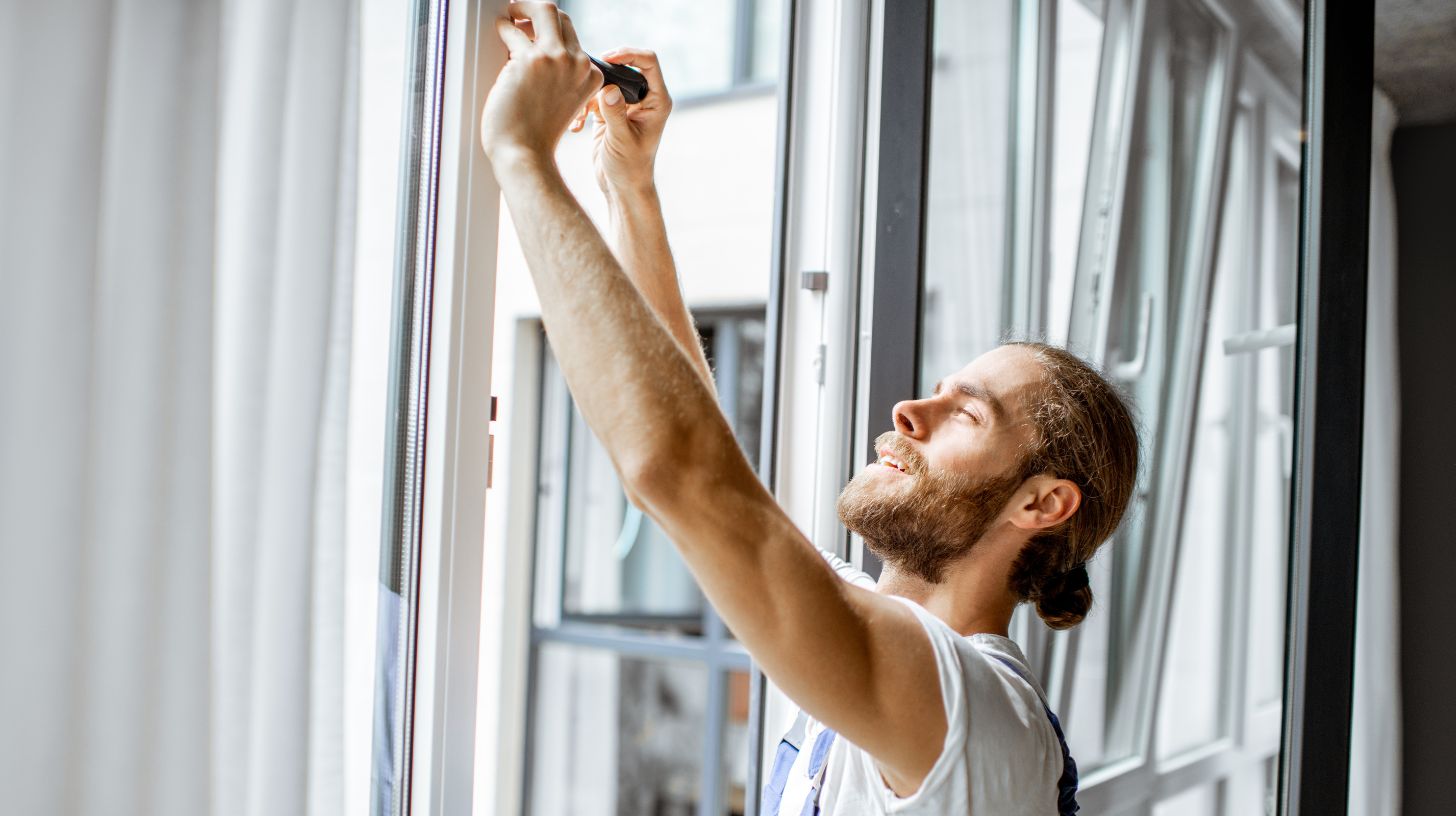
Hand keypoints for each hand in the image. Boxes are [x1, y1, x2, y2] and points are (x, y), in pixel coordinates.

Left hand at [480, 2, 601, 165]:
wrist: (524, 154)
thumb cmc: (536, 133)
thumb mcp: (564, 100)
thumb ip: (561, 75)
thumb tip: (536, 43)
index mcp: (589, 76)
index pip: (573, 38)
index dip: (551, 30)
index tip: (534, 30)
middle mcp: (577, 64)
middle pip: (560, 16)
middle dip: (537, 9)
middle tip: (520, 13)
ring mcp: (556, 59)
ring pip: (542, 9)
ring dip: (520, 9)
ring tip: (509, 18)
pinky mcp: (529, 60)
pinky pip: (512, 31)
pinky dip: (504, 29)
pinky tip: (499, 33)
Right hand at [568, 48, 672, 195]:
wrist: (621, 188)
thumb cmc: (630, 168)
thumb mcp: (621, 141)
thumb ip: (615, 114)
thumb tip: (608, 89)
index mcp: (657, 101)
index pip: (648, 62)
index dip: (628, 54)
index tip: (607, 58)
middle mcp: (643, 98)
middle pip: (623, 67)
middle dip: (602, 74)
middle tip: (585, 84)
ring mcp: (625, 104)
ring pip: (605, 81)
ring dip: (588, 94)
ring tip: (580, 115)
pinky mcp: (608, 111)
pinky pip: (593, 97)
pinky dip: (582, 107)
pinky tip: (577, 125)